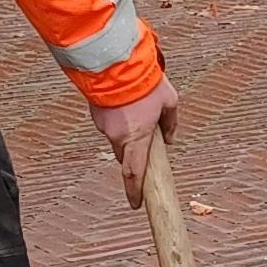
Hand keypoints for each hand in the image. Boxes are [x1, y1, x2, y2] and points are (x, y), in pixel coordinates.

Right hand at [91, 75, 179, 206]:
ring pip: (116, 137)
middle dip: (134, 152)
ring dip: (126, 130)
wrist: (116, 62)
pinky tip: (125, 101)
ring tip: (137, 107)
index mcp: (136, 138)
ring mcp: (103, 125)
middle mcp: (116, 136)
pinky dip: (117, 117)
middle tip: (145, 136)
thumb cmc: (145, 82)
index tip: (135, 204)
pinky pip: (109, 122)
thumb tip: (169, 138)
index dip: (135, 192)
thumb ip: (170, 123)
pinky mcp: (96, 113)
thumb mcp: (169, 101)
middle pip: (125, 155)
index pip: (135, 173)